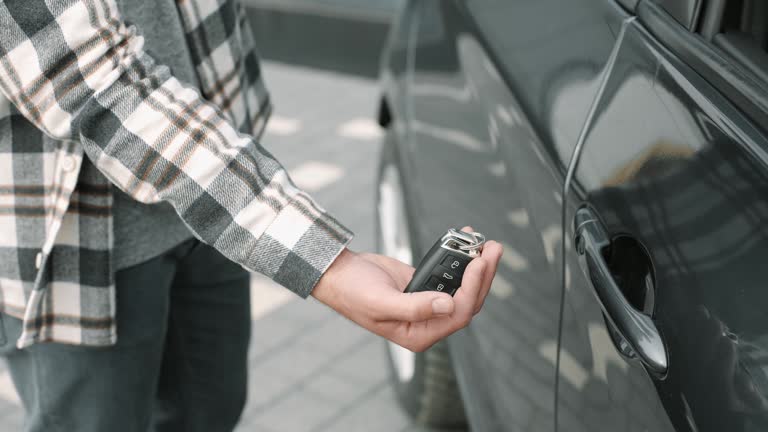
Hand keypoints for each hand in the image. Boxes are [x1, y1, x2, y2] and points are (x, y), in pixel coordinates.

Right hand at [312, 228, 502, 351]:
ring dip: (477, 265)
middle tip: (492, 248)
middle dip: (483, 275)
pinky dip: (461, 257)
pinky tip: (466, 240)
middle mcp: (428, 321)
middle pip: (468, 301)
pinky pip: (451, 273)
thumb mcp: (382, 302)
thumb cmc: (353, 292)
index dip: (472, 289)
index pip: (458, 315)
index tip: (477, 263)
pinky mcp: (426, 284)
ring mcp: (429, 302)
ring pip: (464, 287)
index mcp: (419, 333)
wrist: (339, 274)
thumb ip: (415, 307)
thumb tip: (448, 306)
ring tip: (486, 243)